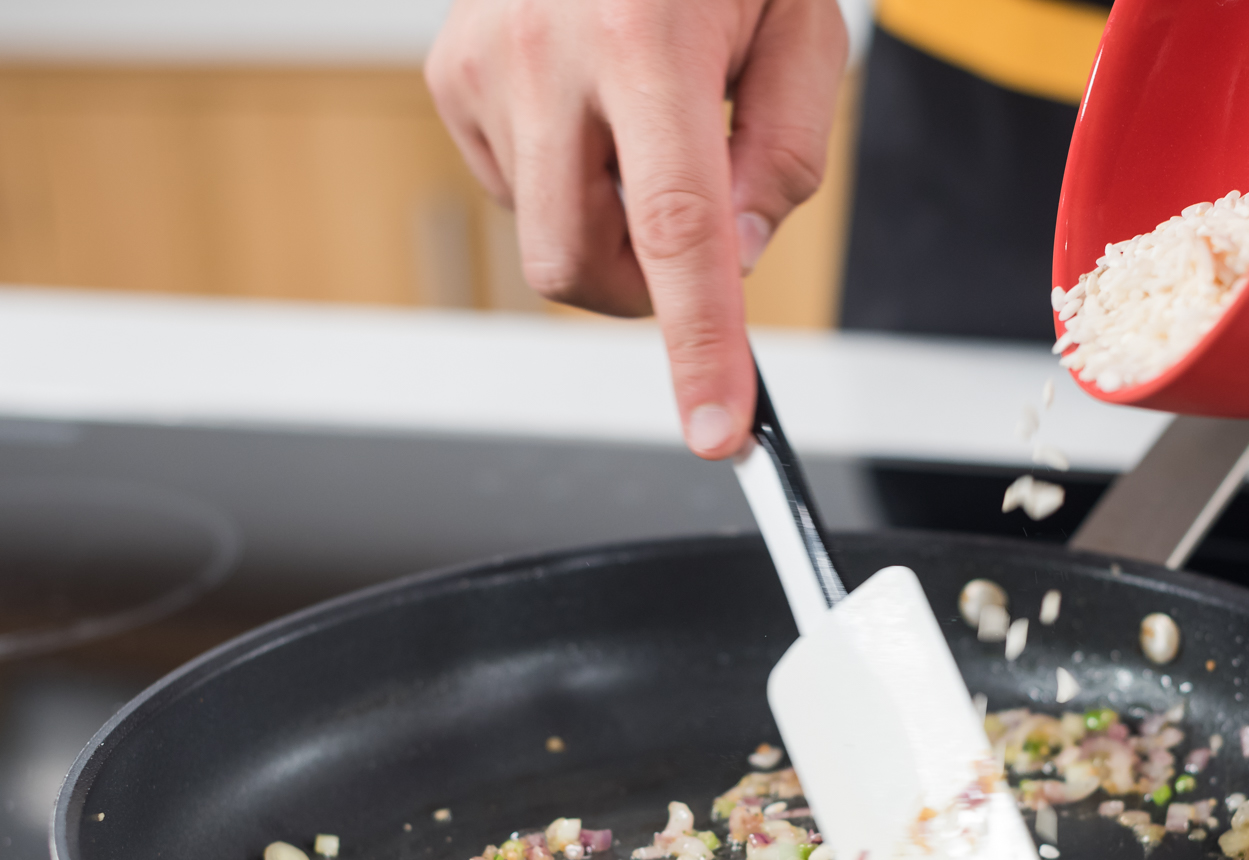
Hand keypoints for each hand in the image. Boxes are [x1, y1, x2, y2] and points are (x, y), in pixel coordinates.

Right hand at [427, 0, 847, 457]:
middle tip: (695, 241)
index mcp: (644, 34)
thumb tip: (730, 259)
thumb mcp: (799, 24)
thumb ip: (782, 155)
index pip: (677, 234)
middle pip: (579, 265)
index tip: (717, 430)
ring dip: (607, 226)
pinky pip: (512, 188)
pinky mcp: (449, 72)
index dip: (700, 347)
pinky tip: (591, 107)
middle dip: (641, 293)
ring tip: (642, 127)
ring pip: (543, 239)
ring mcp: (481, 62)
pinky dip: (566, 180)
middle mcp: (544, 51)